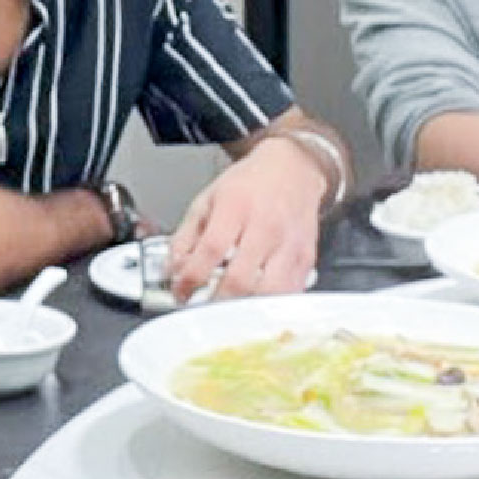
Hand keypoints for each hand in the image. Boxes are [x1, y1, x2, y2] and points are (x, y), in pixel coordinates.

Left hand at [165, 141, 328, 298]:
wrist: (293, 169)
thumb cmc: (249, 185)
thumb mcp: (207, 201)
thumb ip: (185, 237)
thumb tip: (172, 270)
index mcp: (236, 207)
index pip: (211, 250)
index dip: (191, 278)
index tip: (180, 292)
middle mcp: (266, 226)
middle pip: (240, 279)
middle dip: (215, 301)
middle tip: (202, 306)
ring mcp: (289, 245)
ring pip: (267, 293)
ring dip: (243, 308)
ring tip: (227, 307)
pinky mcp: (306, 259)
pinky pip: (288, 294)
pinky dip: (268, 305)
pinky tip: (253, 301)